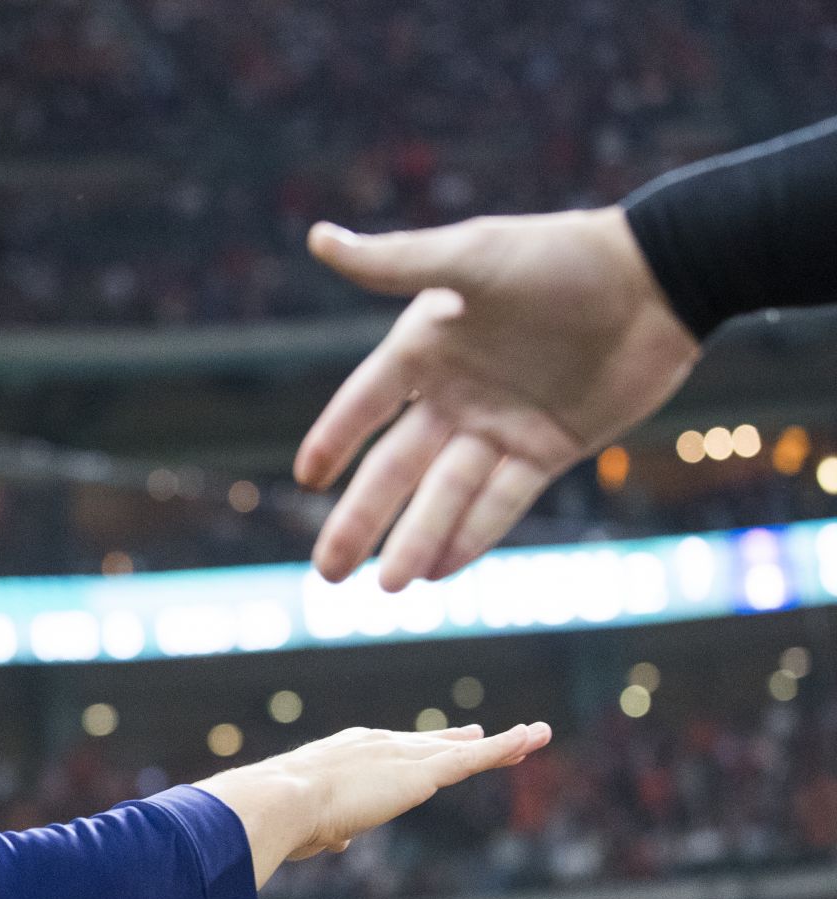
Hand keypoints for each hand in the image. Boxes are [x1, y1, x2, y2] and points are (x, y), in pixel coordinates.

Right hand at [195, 722, 550, 887]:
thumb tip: (338, 842)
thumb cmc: (284, 817)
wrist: (282, 798)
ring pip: (462, 750)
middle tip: (482, 733)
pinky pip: (475, 759)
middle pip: (430, 744)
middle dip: (458, 740)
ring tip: (534, 735)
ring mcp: (402, 756)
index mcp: (346, 754)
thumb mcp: (311, 826)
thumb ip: (331, 831)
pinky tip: (531, 739)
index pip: (391, 750)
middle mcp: (378, 745)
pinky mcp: (423, 772)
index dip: (414, 749)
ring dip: (502, 744)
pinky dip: (506, 748)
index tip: (430, 746)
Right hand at [296, 208, 701, 589]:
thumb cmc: (562, 257)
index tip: (308, 479)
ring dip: (415, 540)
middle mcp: (456, 395)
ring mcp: (500, 426)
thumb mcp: (473, 256)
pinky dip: (473, 534)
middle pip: (397, 469)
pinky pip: (502, 501)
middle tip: (328, 572)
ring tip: (389, 588)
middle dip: (361, 520)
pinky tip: (442, 570)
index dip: (335, 439)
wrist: (661, 279)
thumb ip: (395, 263)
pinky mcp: (548, 450)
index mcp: (427, 349)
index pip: (365, 404)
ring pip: (447, 495)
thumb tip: (319, 239)